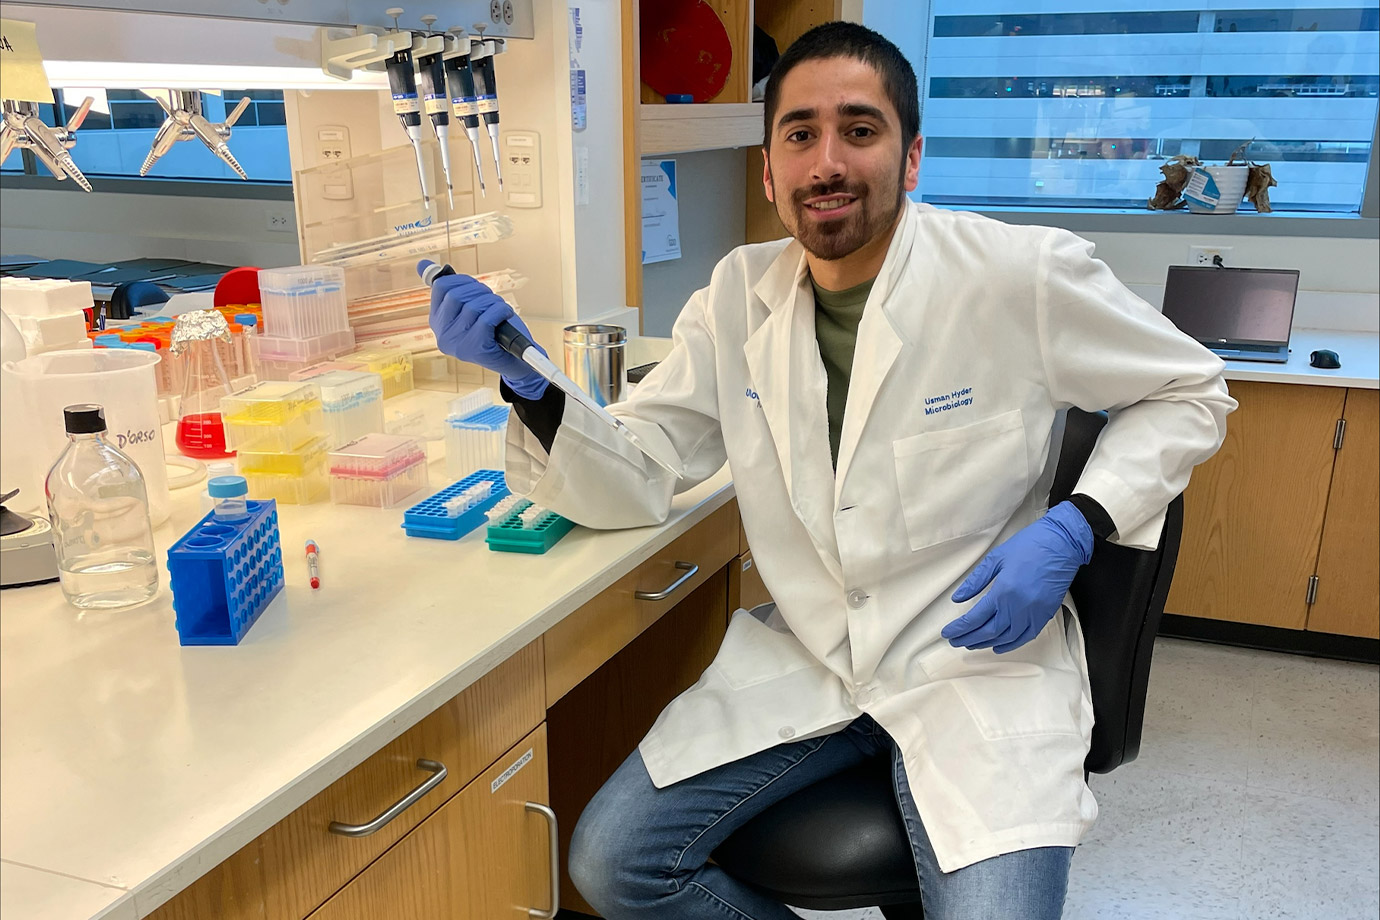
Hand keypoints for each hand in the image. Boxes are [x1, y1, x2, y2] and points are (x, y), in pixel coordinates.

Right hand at [420, 260, 547, 398]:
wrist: (516, 360)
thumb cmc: (494, 330)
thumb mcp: (468, 307)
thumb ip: (448, 288)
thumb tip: (422, 262)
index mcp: (437, 321)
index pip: (441, 287)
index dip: (463, 280)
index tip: (476, 288)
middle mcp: (442, 335)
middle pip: (457, 295)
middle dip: (480, 292)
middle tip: (492, 301)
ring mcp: (457, 344)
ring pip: (474, 306)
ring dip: (493, 302)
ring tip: (500, 311)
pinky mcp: (475, 350)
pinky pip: (487, 318)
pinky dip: (501, 311)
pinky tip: (506, 315)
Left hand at [941, 501, 1093, 653]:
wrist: (1062, 543)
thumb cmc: (1029, 545)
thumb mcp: (996, 558)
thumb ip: (976, 581)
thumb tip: (957, 598)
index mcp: (1003, 592)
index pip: (976, 618)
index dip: (960, 629)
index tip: (948, 633)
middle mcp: (1018, 607)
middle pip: (989, 631)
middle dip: (969, 639)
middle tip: (956, 641)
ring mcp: (1034, 613)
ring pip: (1006, 637)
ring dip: (987, 643)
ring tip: (972, 644)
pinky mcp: (1045, 614)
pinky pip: (1026, 636)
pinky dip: (1011, 644)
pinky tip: (999, 646)